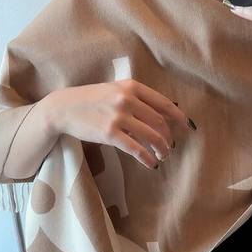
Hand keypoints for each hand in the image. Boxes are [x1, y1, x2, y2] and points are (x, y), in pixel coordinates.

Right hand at [43, 79, 191, 169]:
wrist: (64, 107)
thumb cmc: (91, 100)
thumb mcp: (114, 90)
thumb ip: (135, 98)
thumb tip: (160, 115)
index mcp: (131, 87)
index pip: (163, 103)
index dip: (179, 117)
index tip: (187, 127)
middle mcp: (127, 99)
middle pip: (159, 122)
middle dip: (168, 137)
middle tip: (169, 147)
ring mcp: (118, 116)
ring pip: (151, 136)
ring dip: (161, 149)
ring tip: (162, 157)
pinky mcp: (109, 133)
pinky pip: (135, 149)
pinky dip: (146, 159)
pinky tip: (150, 164)